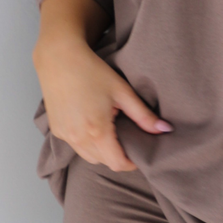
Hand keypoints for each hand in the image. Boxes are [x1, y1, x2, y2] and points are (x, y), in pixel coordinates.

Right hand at [33, 34, 170, 173]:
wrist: (59, 58)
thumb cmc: (92, 72)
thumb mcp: (122, 92)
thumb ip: (143, 115)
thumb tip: (165, 130)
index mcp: (97, 130)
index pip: (117, 163)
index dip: (131, 163)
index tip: (138, 154)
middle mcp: (78, 138)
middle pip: (103, 162)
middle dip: (117, 156)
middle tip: (126, 139)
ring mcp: (64, 135)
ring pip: (88, 156)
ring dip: (101, 151)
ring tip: (109, 131)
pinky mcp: (56, 130)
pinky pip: (75, 146)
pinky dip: (86, 142)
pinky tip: (91, 124)